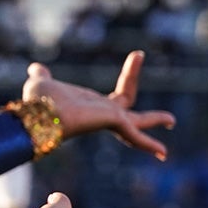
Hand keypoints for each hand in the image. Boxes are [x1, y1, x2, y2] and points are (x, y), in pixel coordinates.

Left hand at [24, 52, 174, 160]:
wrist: (36, 117)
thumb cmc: (37, 104)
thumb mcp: (43, 83)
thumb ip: (42, 76)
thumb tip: (35, 68)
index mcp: (92, 107)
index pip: (116, 97)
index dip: (131, 78)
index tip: (139, 54)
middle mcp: (102, 115)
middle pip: (129, 105)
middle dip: (147, 99)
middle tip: (164, 107)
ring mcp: (109, 120)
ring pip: (137, 121)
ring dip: (155, 120)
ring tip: (171, 120)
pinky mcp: (112, 121)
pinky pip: (135, 135)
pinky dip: (148, 144)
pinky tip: (163, 153)